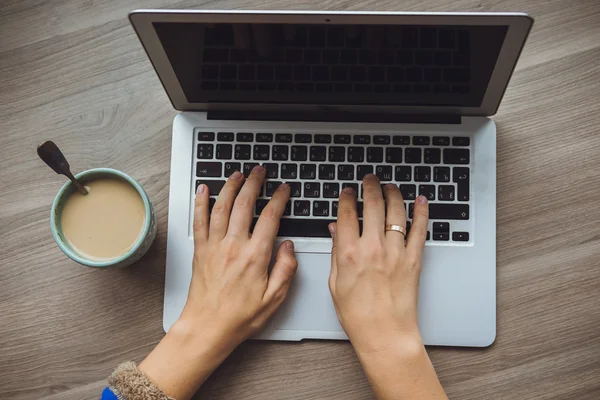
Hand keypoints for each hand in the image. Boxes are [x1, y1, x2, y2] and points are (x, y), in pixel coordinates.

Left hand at [139, 166, 297, 399]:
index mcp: (255, 256)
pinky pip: (199, 220)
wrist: (208, 327)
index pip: (270, 218)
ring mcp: (214, 246)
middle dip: (254, 183)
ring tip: (237, 174)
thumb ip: (285, 269)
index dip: (278, 199)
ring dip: (230, 186)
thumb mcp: (274, 299)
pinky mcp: (200, 251)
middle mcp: (233, 246)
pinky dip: (201, 202)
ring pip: (221, 207)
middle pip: (244, 204)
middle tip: (260, 171)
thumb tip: (288, 246)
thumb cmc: (239, 317)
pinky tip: (203, 190)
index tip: (283, 189)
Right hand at [328, 175, 445, 399]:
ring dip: (392, 193)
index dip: (346, 198)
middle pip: (372, 205)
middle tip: (370, 179)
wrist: (384, 333)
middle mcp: (373, 248)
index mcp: (349, 253)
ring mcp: (395, 252)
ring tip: (389, 186)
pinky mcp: (413, 259)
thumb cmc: (358, 314)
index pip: (346, 214)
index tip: (347, 192)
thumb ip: (336, 252)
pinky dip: (422, 212)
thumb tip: (335, 231)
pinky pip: (420, 229)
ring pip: (396, 211)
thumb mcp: (335, 282)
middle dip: (370, 186)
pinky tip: (420, 201)